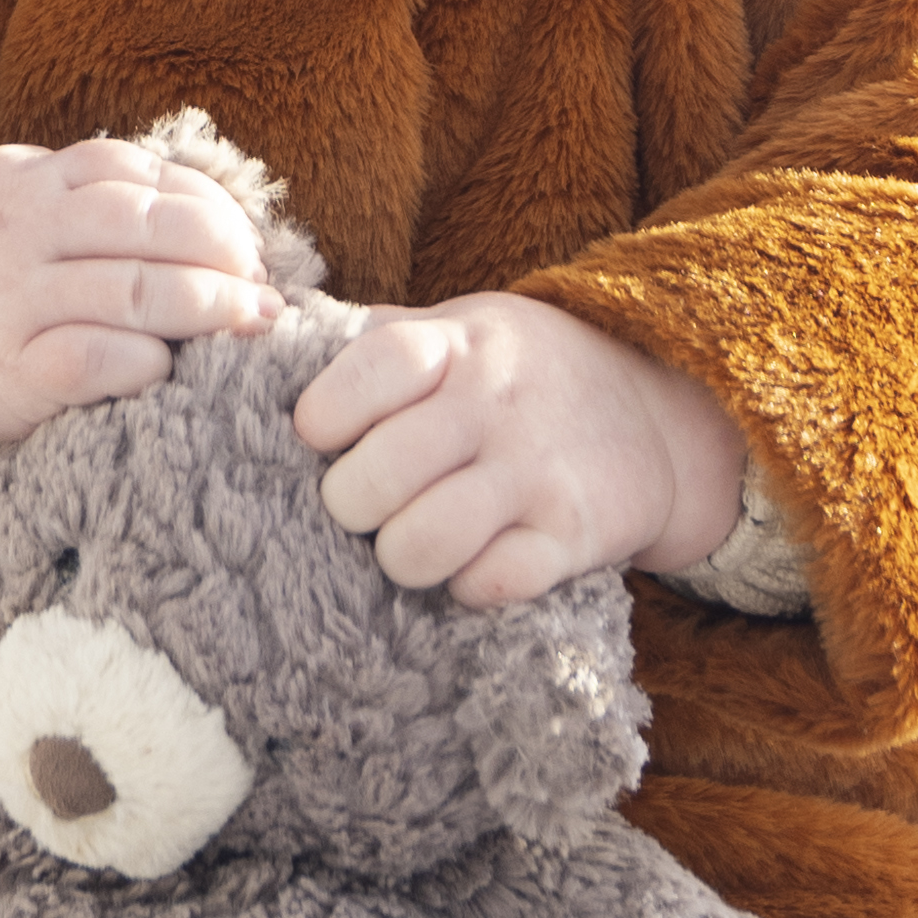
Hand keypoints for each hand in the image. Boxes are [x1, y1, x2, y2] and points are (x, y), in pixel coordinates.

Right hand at [0, 129, 282, 456]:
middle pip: (140, 223)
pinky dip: (145, 360)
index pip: (127, 169)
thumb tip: (216, 218)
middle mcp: (13, 231)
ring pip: (129, 288)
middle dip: (219, 250)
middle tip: (261, 280)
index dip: (200, 200)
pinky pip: (91, 359)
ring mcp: (8, 302)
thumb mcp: (19, 213)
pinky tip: (173, 365)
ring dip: (209, 305)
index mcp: (20, 179)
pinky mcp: (8, 372)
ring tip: (253, 320)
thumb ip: (93, 202)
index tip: (244, 236)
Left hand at [293, 292, 747, 609]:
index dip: (324, 413)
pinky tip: (473, 564)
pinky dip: (467, 587)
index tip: (321, 437)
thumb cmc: (517, 374)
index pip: (369, 368)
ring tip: (411, 541)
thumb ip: (376, 339)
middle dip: (350, 506)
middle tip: (365, 505)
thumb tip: (261, 342)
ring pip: (420, 545)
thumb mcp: (458, 330)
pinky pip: (488, 584)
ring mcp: (536, 471)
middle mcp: (494, 402)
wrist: (655, 409)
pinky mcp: (573, 534)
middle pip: (375, 477)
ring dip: (401, 558)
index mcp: (454, 345)